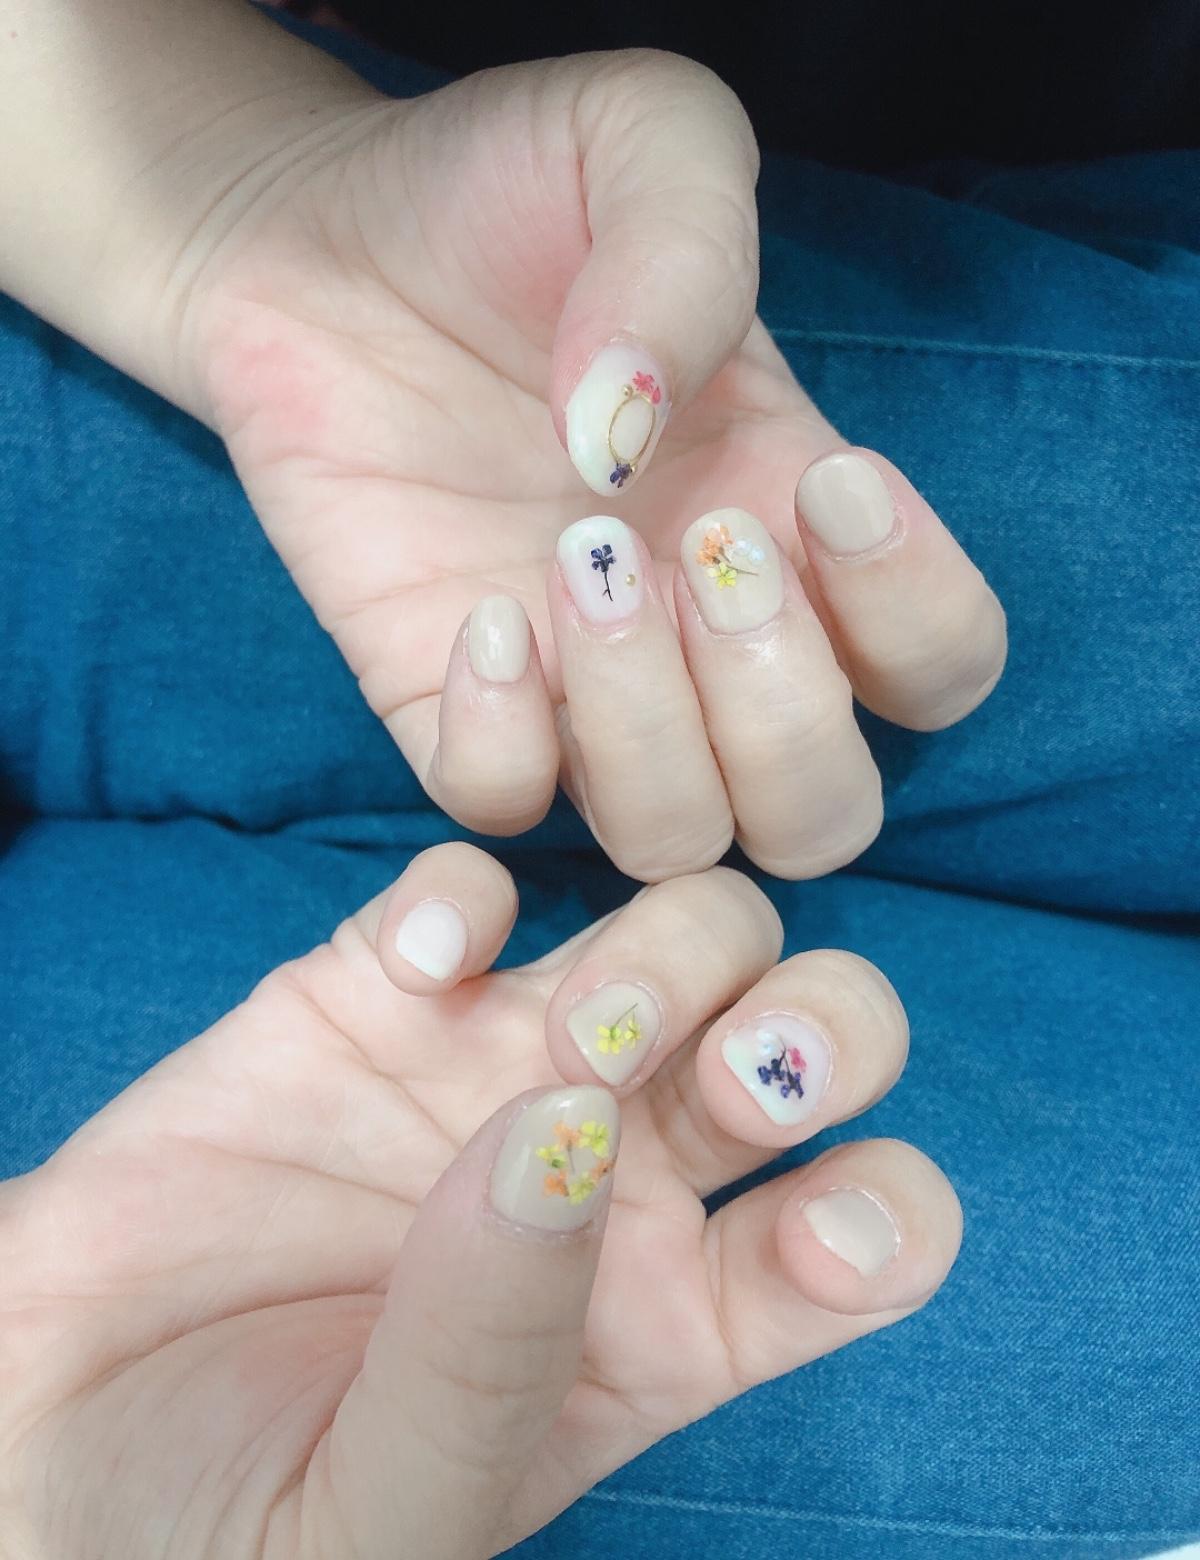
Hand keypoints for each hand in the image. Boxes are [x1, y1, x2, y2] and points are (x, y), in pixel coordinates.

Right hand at [0, 845, 960, 1558]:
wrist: (41, 1435)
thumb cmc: (217, 1523)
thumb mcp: (377, 1516)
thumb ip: (488, 1363)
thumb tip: (564, 1145)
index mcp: (667, 1326)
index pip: (865, 1229)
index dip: (884, 1210)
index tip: (807, 1232)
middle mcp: (618, 1177)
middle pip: (810, 1039)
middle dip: (816, 1031)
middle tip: (727, 1087)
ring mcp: (500, 1064)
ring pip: (684, 933)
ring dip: (671, 954)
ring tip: (569, 1036)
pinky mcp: (373, 994)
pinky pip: (469, 886)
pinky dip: (466, 898)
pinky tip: (417, 967)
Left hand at [183, 47, 1005, 880]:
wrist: (315, 237)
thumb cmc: (500, 191)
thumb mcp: (641, 145)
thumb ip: (691, 253)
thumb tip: (632, 439)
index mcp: (795, 524)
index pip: (939, 667)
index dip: (919, 616)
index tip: (828, 482)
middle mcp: (703, 640)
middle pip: (824, 812)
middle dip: (783, 706)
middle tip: (705, 548)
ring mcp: (579, 689)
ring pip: (680, 837)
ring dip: (651, 727)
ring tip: (581, 559)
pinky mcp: (447, 702)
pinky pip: (504, 807)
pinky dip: (505, 742)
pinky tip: (482, 610)